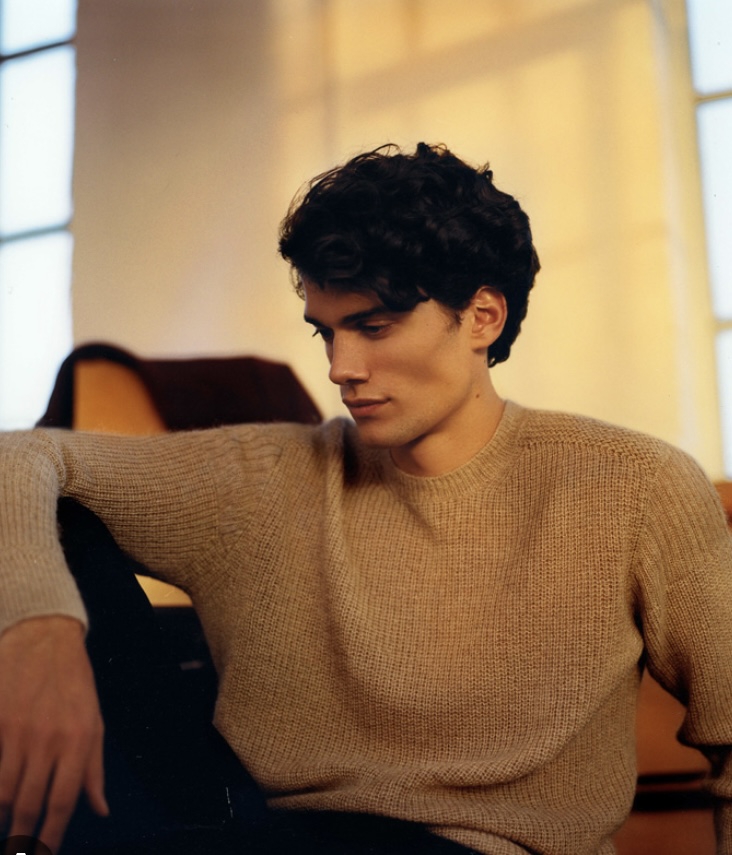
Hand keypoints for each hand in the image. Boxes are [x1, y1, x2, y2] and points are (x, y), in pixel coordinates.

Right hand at [0, 616, 108, 852]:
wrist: (43, 638)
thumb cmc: (74, 682)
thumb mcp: (94, 721)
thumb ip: (94, 769)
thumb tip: (99, 810)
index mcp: (79, 740)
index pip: (63, 803)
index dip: (51, 838)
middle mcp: (48, 740)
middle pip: (28, 805)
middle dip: (21, 840)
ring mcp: (18, 733)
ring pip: (4, 793)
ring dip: (3, 821)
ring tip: (6, 836)